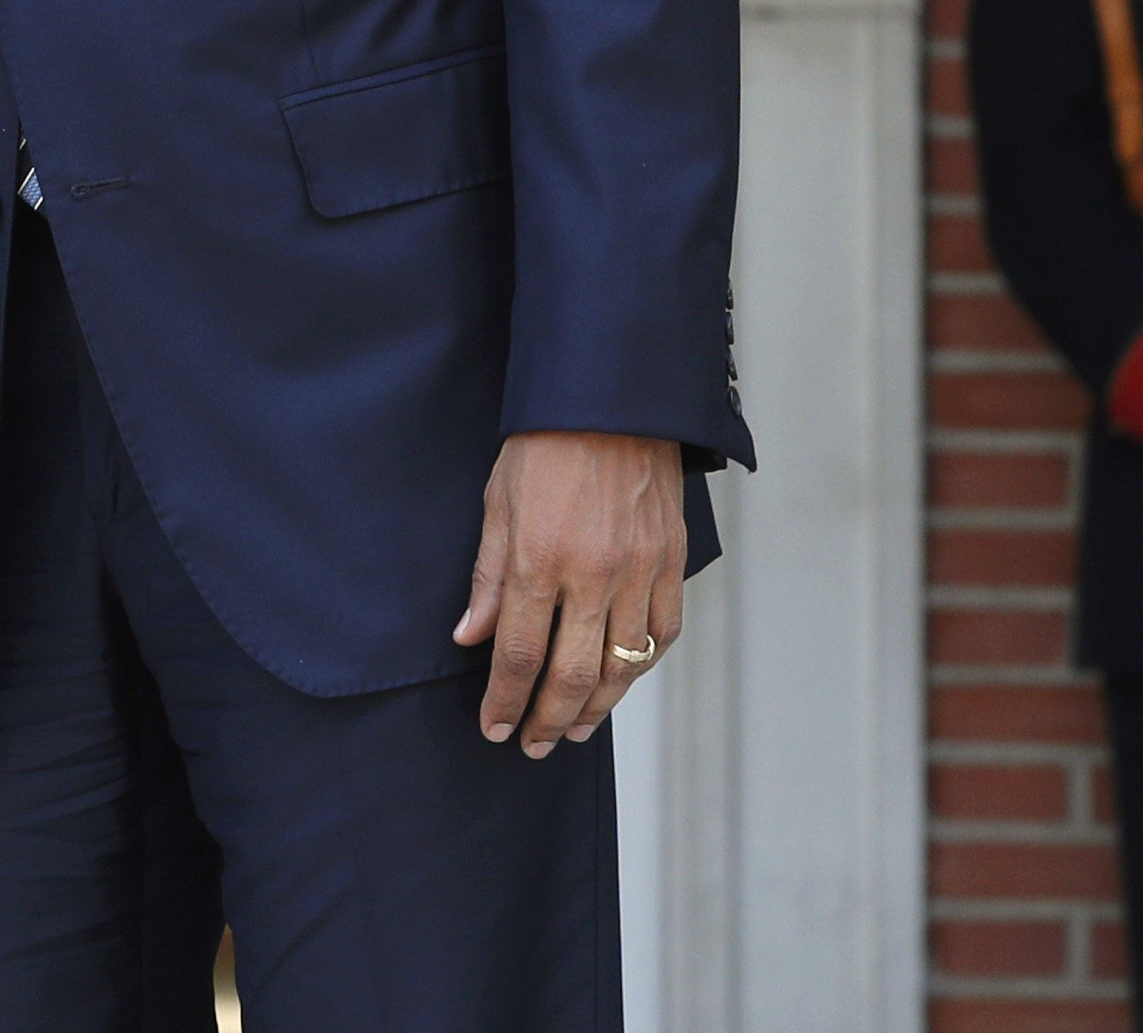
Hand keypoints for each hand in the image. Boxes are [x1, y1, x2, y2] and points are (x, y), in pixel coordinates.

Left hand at [454, 431, 686, 755]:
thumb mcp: (498, 502)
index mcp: (541, 558)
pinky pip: (662, 633)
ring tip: (573, 728)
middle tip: (532, 745)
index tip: (494, 728)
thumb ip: (488, 577)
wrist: (614, 397)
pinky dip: (642, 666)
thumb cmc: (547, 442)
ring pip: (623, 666)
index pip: (520, 655)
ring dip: (597, 708)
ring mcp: (640, 570)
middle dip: (547, 720)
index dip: (505, 701)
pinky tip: (622, 678)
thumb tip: (470, 638)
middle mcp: (594, 573)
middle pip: (573, 675)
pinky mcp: (672, 561)